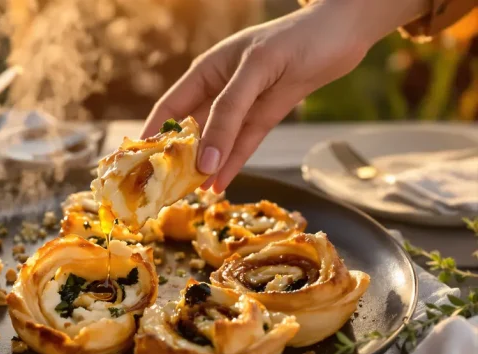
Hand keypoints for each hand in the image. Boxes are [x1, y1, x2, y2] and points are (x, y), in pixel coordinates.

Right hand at [141, 0, 423, 191]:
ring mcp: (243, 105)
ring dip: (205, 168)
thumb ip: (228, 116)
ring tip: (189, 196)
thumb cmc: (296, 39)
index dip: (151, 136)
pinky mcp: (266, 115)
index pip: (169, 110)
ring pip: (216, 143)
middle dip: (176, 159)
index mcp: (206, 72)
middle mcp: (219, 90)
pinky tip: (219, 185)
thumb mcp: (255, 72)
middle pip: (190, 130)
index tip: (134, 164)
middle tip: (163, 189)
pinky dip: (232, 165)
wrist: (344, 33)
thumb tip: (204, 162)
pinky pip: (243, 145)